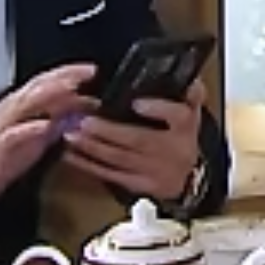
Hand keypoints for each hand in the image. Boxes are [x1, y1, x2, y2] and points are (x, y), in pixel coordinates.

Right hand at [0, 63, 97, 215]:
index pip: (47, 82)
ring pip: (26, 102)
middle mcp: (13, 109)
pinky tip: (46, 125)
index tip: (93, 70)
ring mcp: (4, 125)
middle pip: (39, 86)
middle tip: (88, 72)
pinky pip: (14, 134)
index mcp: (22, 105)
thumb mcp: (37, 134)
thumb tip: (83, 108)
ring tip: (71, 88)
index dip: (70, 73)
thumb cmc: (2, 155)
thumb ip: (57, 119)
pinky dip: (30, 128)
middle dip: (64, 76)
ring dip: (49, 93)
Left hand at [60, 79, 208, 202]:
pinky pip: (110, 175)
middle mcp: (171, 151)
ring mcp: (153, 171)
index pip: (177, 116)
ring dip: (93, 147)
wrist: (186, 178)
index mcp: (185, 127)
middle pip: (139, 140)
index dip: (158, 109)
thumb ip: (192, 94)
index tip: (137, 102)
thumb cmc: (182, 138)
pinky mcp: (137, 185)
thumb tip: (190, 79)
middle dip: (109, 131)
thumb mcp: (192, 113)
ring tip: (72, 134)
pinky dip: (88, 166)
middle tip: (84, 120)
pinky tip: (71, 155)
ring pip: (120, 158)